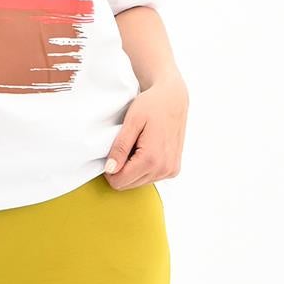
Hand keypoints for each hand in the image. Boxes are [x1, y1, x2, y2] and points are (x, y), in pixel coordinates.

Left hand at [103, 74, 187, 189]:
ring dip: (132, 169)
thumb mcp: (131, 122)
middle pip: (128, 185)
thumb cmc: (152, 105)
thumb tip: (110, 170)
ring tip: (135, 147)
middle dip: (121, 170)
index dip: (109, 171)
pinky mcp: (173, 169)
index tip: (111, 154)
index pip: (120, 181)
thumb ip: (120, 147)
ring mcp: (170, 170)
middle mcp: (164, 169)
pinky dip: (143, 168)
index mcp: (152, 159)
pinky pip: (150, 178)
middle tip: (124, 147)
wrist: (174, 98)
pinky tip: (145, 150)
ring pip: (138, 183)